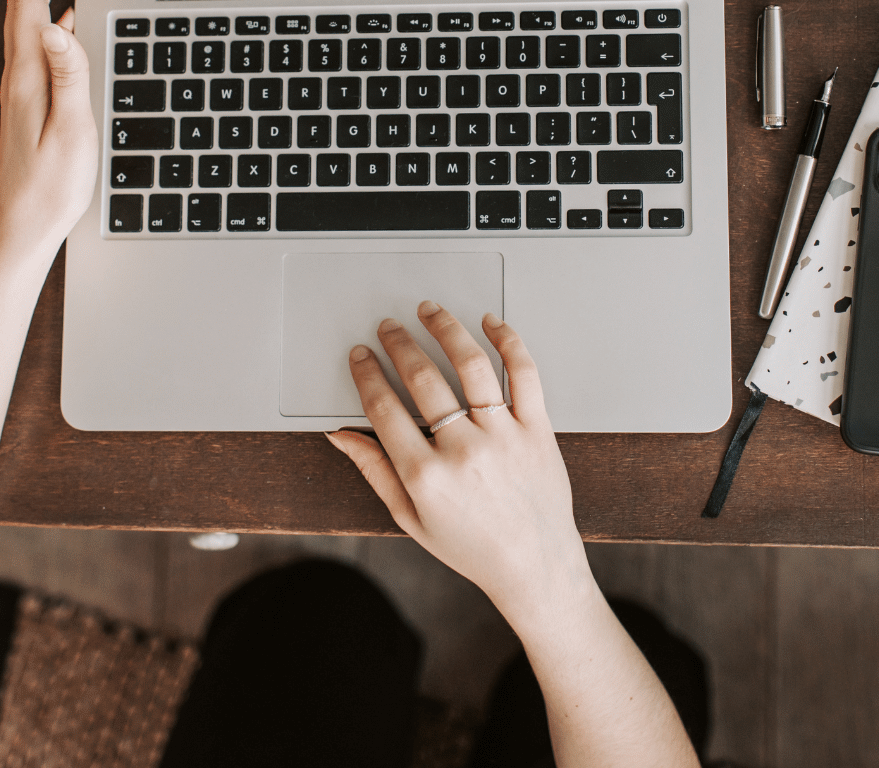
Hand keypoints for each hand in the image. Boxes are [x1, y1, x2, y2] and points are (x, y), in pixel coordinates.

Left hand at [0, 0, 98, 263]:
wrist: (24, 228)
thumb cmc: (50, 188)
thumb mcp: (70, 131)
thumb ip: (68, 75)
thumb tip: (58, 23)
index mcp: (27, 78)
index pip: (28, 4)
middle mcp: (18, 77)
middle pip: (22, 5)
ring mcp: (22, 88)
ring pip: (27, 22)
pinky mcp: (30, 101)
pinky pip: (36, 44)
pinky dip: (47, 16)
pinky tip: (62, 17)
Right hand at [326, 304, 597, 632]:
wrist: (534, 566)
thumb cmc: (473, 547)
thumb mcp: (409, 518)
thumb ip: (374, 470)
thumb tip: (341, 435)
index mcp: (426, 476)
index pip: (384, 407)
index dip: (367, 374)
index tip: (361, 356)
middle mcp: (464, 451)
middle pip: (422, 378)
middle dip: (398, 344)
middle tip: (389, 329)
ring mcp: (504, 436)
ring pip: (471, 365)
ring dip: (446, 330)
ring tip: (430, 312)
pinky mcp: (537, 429)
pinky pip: (524, 374)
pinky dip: (508, 341)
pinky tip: (491, 324)